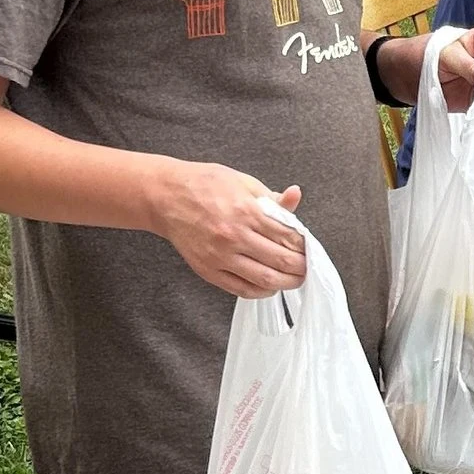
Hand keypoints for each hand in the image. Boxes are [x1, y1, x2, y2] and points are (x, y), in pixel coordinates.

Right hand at [148, 167, 307, 297]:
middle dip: (301, 267)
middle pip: (281, 261)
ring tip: (295, 279)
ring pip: (265, 279)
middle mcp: (234, 236)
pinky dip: (261, 291)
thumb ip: (271, 197)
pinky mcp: (208, 270)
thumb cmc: (204, 184)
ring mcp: (220, 256)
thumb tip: (296, 196)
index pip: (288, 236)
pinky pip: (241, 289)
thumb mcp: (242, 182)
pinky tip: (270, 286)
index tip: (309, 248)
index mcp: (246, 211)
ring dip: (286, 282)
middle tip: (308, 268)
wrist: (165, 196)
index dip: (304, 245)